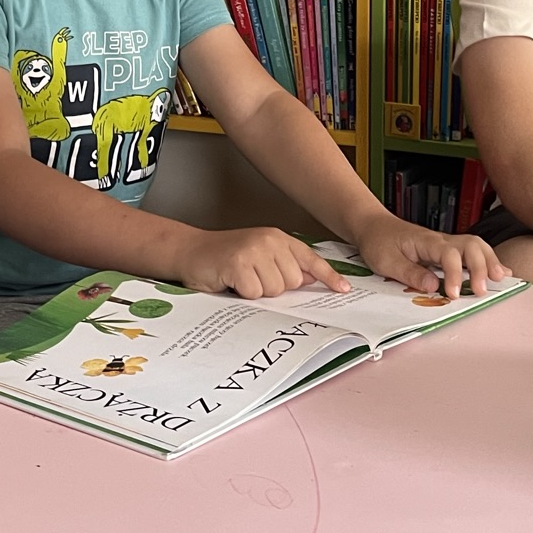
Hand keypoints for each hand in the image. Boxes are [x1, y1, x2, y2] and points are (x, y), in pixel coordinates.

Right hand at [179, 227, 352, 299]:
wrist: (190, 251)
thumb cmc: (224, 259)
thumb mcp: (258, 257)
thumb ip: (283, 266)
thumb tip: (310, 279)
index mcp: (277, 238)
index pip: (309, 258)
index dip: (328, 275)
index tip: (343, 289)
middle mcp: (269, 240)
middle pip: (293, 281)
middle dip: (274, 289)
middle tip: (252, 280)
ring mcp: (254, 250)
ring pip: (274, 290)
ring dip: (257, 292)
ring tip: (241, 280)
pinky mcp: (238, 263)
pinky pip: (254, 293)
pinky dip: (242, 294)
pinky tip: (231, 282)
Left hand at [351, 214, 507, 297]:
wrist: (373, 226)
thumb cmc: (378, 242)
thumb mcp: (386, 260)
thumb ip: (409, 273)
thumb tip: (434, 287)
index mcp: (426, 242)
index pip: (449, 254)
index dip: (455, 274)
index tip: (454, 295)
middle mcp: (441, 240)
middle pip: (471, 245)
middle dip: (481, 267)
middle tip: (481, 291)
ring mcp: (447, 243)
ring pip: (476, 246)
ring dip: (490, 262)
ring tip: (500, 280)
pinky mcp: (448, 249)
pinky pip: (473, 252)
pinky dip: (489, 261)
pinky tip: (501, 273)